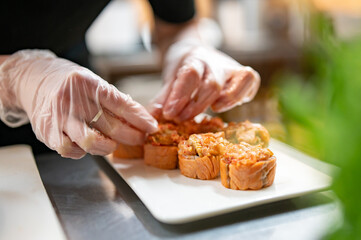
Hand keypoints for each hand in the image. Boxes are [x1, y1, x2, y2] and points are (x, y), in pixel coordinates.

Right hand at [0, 50, 157, 158]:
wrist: (31, 79)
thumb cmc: (67, 82)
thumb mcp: (92, 81)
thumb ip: (112, 99)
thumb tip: (138, 119)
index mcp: (87, 83)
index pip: (121, 104)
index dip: (140, 119)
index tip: (152, 127)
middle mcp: (72, 100)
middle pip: (110, 126)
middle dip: (131, 136)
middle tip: (139, 138)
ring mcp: (58, 117)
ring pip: (92, 142)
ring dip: (108, 147)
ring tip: (112, 143)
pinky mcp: (47, 132)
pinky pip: (71, 150)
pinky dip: (83, 152)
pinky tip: (87, 145)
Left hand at [150, 41, 259, 121]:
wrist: (194, 50)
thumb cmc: (182, 68)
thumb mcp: (170, 78)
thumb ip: (164, 97)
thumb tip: (154, 117)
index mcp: (194, 59)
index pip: (190, 75)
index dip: (180, 96)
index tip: (169, 113)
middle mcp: (215, 62)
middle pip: (212, 84)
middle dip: (197, 105)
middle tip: (181, 119)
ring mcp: (231, 67)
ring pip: (240, 79)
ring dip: (228, 99)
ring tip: (214, 111)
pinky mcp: (244, 74)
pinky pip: (252, 81)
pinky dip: (244, 94)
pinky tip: (227, 105)